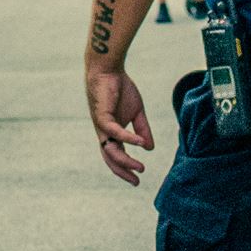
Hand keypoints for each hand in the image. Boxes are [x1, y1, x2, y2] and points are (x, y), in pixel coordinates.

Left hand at [87, 66, 153, 184]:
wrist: (109, 70)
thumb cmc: (120, 89)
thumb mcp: (137, 113)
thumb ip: (142, 130)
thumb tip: (149, 148)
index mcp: (111, 133)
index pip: (116, 155)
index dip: (126, 168)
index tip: (137, 179)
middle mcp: (104, 132)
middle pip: (110, 158)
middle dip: (122, 171)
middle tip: (136, 181)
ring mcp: (101, 125)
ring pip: (110, 149)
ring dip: (125, 160)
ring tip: (140, 167)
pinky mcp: (101, 116)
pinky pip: (114, 132)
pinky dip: (128, 139)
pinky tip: (140, 144)